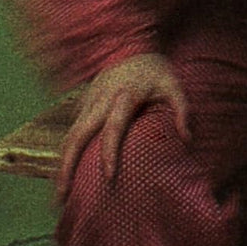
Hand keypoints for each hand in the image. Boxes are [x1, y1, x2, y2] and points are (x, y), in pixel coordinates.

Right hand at [56, 54, 190, 201]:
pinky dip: (66, 152)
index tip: (109, 178)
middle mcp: (100, 100)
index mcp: (124, 97)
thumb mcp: (174, 87)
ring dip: (61, 164)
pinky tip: (65, 174)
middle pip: (77, 136)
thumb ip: (182, 111)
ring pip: (69, 135)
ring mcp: (87, 101)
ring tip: (59, 196)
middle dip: (67, 166)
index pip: (113, 128)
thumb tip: (187, 140)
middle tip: (62, 198)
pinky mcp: (81, 103)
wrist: (131, 47)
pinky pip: (71, 130)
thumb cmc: (156, 72)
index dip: (110, 153)